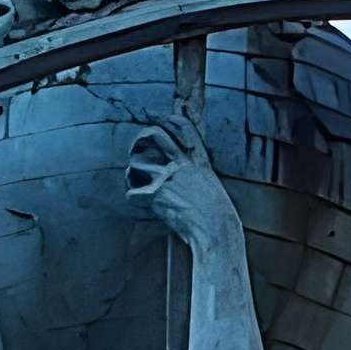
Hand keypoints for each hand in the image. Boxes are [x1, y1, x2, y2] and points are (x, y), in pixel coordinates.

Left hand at [126, 109, 232, 238]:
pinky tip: (138, 203)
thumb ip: (199, 184)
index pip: (188, 132)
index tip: (167, 118)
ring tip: (134, 182)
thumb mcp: (214, 193)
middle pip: (155, 137)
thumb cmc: (218, 220)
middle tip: (136, 147)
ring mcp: (168, 179)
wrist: (215, 231)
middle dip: (142, 137)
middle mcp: (181, 166)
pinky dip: (133, 198)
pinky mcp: (156, 195)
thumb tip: (190, 189)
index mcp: (199, 164)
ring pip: (137, 166)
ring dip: (132, 175)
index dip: (176, 122)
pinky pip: (132, 194)